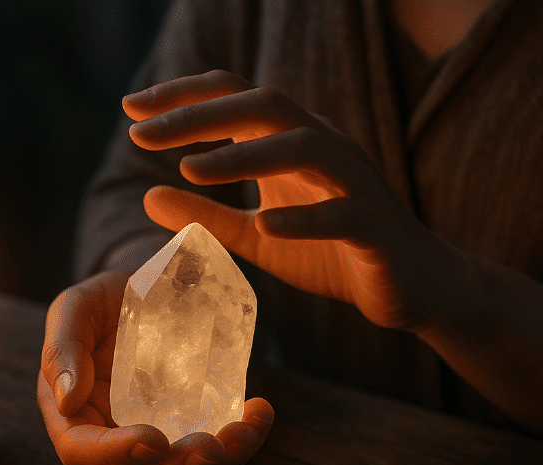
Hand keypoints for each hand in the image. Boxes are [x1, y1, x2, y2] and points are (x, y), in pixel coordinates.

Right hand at [38, 270, 274, 464]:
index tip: (154, 439)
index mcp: (73, 416)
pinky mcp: (192, 438)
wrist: (156, 290)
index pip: (81, 454)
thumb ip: (62, 347)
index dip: (115, 456)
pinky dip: (241, 449)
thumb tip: (67, 399)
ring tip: (244, 432)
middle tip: (211, 447)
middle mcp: (110, 442)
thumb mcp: (79, 307)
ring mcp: (155, 447)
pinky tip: (258, 412)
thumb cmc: (110, 302)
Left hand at [122, 69, 463, 331]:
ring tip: (190, 169)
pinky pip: (344, 215)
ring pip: (304, 147)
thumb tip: (147, 194)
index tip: (131, 110)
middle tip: (142, 133)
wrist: (411, 286)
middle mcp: (325, 148)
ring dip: (245, 156)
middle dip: (200, 115)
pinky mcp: (377, 229)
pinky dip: (305, 217)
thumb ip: (207, 216)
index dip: (185, 98)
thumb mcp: (257, 236)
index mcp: (293, 143)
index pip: (236, 98)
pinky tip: (265, 223)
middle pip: (264, 106)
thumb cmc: (333, 254)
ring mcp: (355, 185)